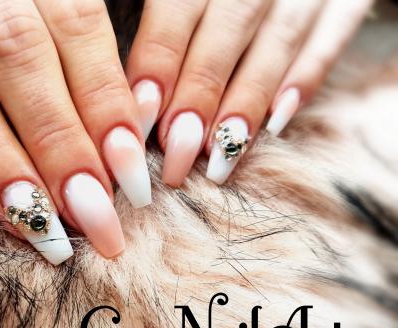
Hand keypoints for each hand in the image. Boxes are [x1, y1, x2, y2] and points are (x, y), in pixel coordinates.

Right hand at [0, 0, 153, 263]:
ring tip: (37, 221)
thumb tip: (130, 128)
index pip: (76, 25)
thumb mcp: (43, 9)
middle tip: (94, 218)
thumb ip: (78, 56)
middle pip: (17, 54)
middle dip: (59, 144)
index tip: (131, 181)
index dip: (105, 104)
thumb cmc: (2, 6)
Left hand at [126, 0, 372, 185]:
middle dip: (200, 96)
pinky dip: (306, 79)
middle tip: (177, 153)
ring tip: (220, 156)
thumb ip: (164, 28)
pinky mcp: (345, 0)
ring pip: (278, 41)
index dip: (160, 63)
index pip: (178, 8)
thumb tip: (136, 93)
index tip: (143, 117)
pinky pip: (331, 37)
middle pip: (227, 30)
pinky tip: (277, 123)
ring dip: (247, 102)